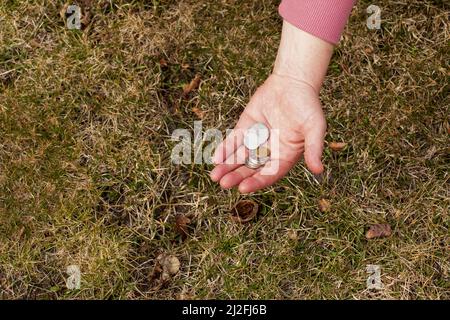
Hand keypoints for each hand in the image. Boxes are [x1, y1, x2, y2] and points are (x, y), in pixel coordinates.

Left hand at [210, 73, 325, 192]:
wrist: (293, 81)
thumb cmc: (307, 105)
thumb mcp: (314, 127)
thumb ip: (314, 148)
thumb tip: (319, 170)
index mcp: (285, 156)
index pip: (269, 174)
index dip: (256, 182)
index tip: (243, 188)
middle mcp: (269, 151)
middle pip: (251, 168)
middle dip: (237, 176)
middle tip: (223, 183)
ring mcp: (256, 140)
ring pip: (239, 157)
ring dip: (227, 166)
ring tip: (214, 176)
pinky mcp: (246, 127)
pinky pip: (233, 141)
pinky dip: (224, 149)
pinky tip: (215, 157)